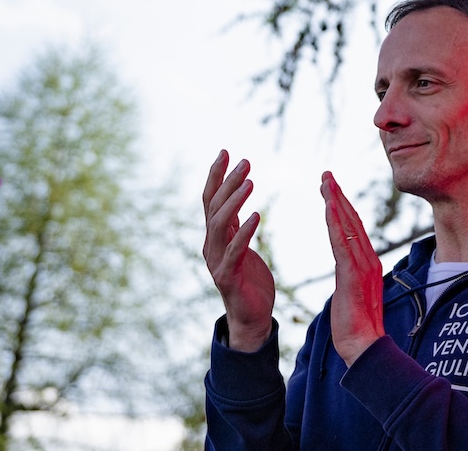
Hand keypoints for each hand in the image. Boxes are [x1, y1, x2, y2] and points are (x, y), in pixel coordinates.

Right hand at [202, 151, 275, 351]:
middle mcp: (211, 245)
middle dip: (227, 182)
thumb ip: (235, 222)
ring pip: (220, 225)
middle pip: (214, 207)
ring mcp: (217, 261)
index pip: (211, 200)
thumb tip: (235, 196)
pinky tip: (256, 216)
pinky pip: (234, 251)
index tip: (225, 151)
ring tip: (250, 181)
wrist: (251, 317)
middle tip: (245, 160)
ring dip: (234, 201)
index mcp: (215, 236)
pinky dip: (243, 232)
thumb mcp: (241, 244)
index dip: (216, 175)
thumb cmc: (250, 279)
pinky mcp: (228, 277)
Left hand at [322, 172, 385, 365]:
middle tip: (326, 176)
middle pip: (352, 220)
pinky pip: (343, 242)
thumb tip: (347, 269)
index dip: (343, 206)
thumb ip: (351, 277)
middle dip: (338, 196)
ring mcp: (363, 265)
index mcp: (367, 262)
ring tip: (326, 183)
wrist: (363, 345)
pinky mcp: (353, 274)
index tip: (332, 189)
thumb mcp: (352, 294)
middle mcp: (368, 259)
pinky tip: (329, 208)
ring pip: (348, 226)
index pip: (354, 228)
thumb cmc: (355, 325)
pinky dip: (336, 223)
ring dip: (336, 202)